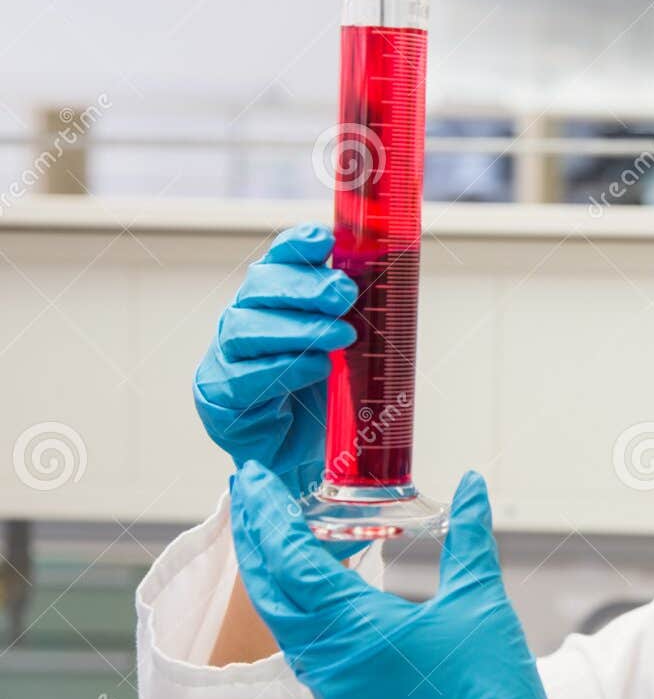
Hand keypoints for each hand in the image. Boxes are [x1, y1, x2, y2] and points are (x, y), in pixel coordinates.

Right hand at [194, 224, 356, 498]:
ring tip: (340, 335)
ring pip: (246, 328)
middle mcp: (241, 322)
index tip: (323, 239)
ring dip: (299, 328)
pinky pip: (245, 376)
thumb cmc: (322, 397)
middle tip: (344, 293)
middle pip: (258, 287)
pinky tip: (317, 368)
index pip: (277, 261)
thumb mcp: (346, 350)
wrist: (298, 460)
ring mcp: (224, 358)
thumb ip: (352, 317)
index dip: (296, 246)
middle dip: (304, 286)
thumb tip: (389, 281)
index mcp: (270, 302)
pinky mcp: (218, 397)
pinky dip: (285, 368)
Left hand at [228, 460, 594, 698]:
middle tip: (252, 498)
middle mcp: (328, 665)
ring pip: (284, 628)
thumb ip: (470, 538)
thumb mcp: (482, 606)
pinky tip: (321, 602)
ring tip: (279, 540)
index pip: (288, 562)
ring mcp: (332, 697)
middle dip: (255, 541)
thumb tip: (474, 487)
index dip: (266, 516)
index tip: (253, 481)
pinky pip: (309, 656)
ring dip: (275, 580)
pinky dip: (302, 616)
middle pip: (269, 594)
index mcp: (354, 631)